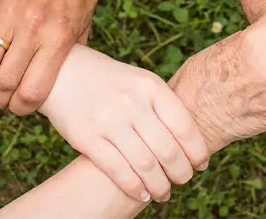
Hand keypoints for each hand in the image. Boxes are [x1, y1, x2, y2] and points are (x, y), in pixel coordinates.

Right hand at [0, 0, 100, 114]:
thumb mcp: (84, 27)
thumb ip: (69, 56)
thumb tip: (57, 83)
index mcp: (58, 38)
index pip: (32, 91)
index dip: (22, 109)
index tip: (21, 108)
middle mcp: (32, 29)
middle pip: (3, 83)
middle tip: (1, 101)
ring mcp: (10, 14)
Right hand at [40, 46, 209, 202]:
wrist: (65, 71)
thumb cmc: (110, 80)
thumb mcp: (140, 80)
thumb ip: (162, 105)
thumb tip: (189, 141)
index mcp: (150, 86)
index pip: (184, 126)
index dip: (197, 151)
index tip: (201, 164)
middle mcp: (133, 102)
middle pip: (168, 150)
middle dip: (181, 172)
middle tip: (183, 180)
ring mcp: (109, 120)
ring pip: (146, 165)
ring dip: (160, 186)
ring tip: (164, 193)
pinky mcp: (87, 138)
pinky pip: (118, 170)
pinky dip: (135, 188)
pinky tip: (142, 194)